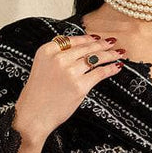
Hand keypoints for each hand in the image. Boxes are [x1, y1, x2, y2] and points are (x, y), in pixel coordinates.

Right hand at [12, 32, 126, 141]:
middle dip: (102, 44)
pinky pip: (100, 73)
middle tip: (111, 43)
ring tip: (118, 53)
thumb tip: (79, 50)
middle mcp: (59, 58)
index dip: (88, 38)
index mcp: (47, 51)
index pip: (73, 40)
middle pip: (86, 47)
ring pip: (96, 58)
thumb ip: (56, 57)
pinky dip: (111, 69)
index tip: (96, 37)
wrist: (33, 115)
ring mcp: (70, 72)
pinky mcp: (80, 86)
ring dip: (110, 55)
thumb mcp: (42, 67)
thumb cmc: (36, 95)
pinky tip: (116, 66)